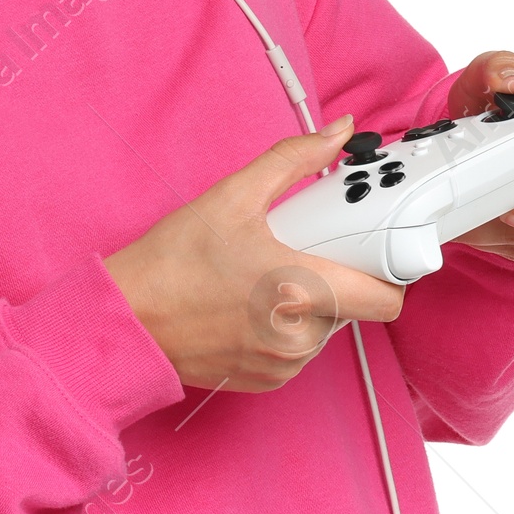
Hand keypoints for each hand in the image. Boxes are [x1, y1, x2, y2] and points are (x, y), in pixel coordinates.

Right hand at [103, 118, 405, 391]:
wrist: (126, 319)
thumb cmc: (172, 262)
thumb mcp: (232, 196)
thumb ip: (293, 159)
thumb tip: (339, 132)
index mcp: (301, 290)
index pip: (386, 300)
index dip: (387, 273)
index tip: (370, 251)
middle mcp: (299, 337)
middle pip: (352, 308)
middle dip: (334, 279)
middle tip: (299, 253)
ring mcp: (283, 365)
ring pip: (324, 331)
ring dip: (310, 306)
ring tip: (266, 279)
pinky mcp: (265, 381)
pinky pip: (297, 352)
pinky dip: (285, 330)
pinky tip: (249, 307)